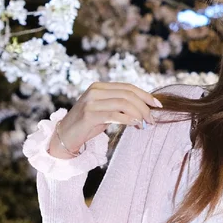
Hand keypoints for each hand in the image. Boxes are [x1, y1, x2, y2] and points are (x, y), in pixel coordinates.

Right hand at [48, 81, 162, 157]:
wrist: (65, 136)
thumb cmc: (87, 125)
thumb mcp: (104, 110)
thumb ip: (119, 105)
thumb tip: (145, 108)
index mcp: (99, 87)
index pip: (128, 87)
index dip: (145, 95)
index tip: (158, 105)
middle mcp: (95, 91)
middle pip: (128, 94)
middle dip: (144, 107)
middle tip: (152, 120)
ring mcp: (91, 102)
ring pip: (123, 103)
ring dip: (139, 114)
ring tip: (145, 124)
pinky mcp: (89, 114)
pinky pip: (114, 115)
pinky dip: (128, 119)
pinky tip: (135, 124)